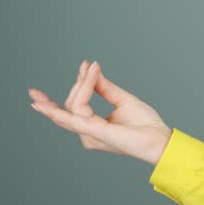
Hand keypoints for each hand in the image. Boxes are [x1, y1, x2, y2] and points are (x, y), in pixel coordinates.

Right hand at [28, 60, 172, 165]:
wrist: (160, 139)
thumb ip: (104, 88)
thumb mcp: (123, 100)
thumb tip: (90, 71)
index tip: (87, 65)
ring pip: (73, 106)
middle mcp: (87, 133)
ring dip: (81, 85)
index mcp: (93, 127)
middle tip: (88, 66)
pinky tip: (42, 104)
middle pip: (71, 104)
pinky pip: (73, 118)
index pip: (76, 104)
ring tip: (88, 69)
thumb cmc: (146, 125)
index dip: (79, 84)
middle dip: (79, 83)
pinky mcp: (95, 133)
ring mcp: (90, 135)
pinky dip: (58, 109)